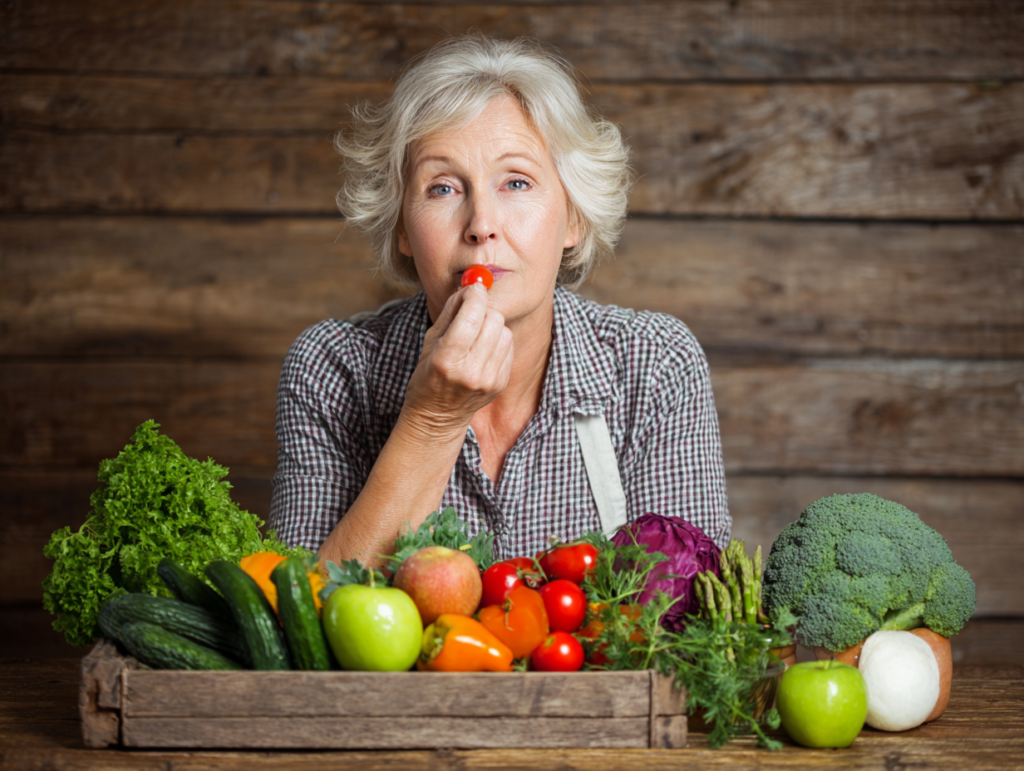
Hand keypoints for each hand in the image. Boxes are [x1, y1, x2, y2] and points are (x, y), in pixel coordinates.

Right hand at [401, 282, 513, 436]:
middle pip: (493, 320)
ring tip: (476, 336)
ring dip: (492, 326)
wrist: (437, 416)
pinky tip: (483, 350)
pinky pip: (509, 347)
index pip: (472, 315)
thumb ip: (451, 312)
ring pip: (504, 331)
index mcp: (447, 359)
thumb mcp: (430, 341)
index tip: (474, 289)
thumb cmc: (428, 374)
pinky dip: (498, 341)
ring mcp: (489, 379)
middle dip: (483, 309)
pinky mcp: (500, 383)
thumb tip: (470, 287)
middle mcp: (471, 371)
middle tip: (472, 314)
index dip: (475, 295)